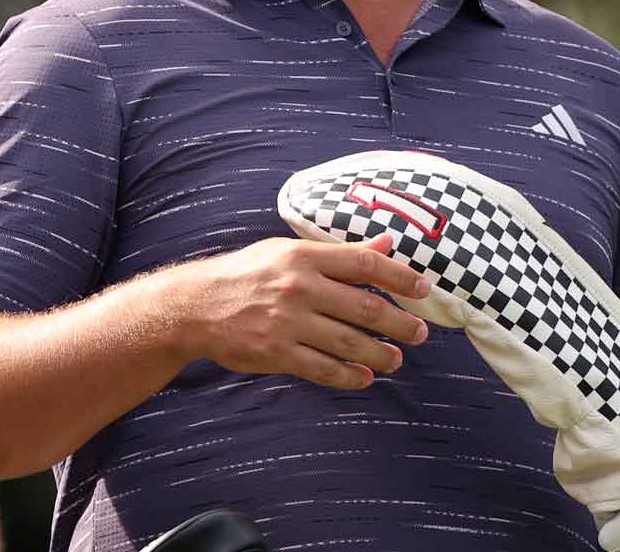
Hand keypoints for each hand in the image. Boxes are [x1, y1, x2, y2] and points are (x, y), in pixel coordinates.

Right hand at [170, 234, 431, 389]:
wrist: (196, 306)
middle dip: (399, 323)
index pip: (364, 263)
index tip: (423, 288)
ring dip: (381, 354)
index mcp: (303, 256)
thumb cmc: (245, 274)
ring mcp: (288, 322)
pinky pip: (323, 369)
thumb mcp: (287, 251)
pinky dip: (349, 376)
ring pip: (349, 343)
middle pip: (365, 307)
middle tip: (419, 333)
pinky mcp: (277, 353)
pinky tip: (364, 377)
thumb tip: (385, 242)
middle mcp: (299, 287)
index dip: (399, 277)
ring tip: (396, 359)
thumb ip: (338, 252)